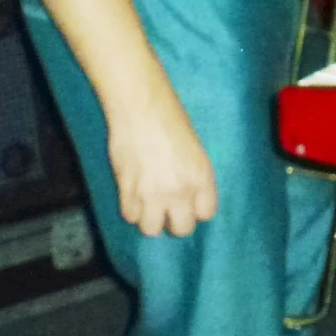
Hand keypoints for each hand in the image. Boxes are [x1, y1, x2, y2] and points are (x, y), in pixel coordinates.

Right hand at [104, 93, 217, 236]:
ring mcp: (154, 193)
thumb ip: (192, 175)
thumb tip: (186, 193)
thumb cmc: (169, 118)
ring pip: (152, 229)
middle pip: (182, 229)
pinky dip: (130, 209)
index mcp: (202, 177)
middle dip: (174, 221)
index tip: (187, 204)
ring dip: (149, 219)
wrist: (141, 106)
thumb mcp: (193, 148)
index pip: (207, 213)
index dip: (195, 210)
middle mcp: (181, 190)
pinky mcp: (129, 191)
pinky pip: (130, 216)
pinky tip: (131, 195)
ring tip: (146, 204)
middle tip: (165, 208)